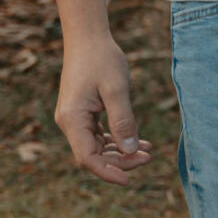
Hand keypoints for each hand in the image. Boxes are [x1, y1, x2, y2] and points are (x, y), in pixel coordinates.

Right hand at [55, 33, 151, 184]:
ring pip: (97, 147)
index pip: (87, 158)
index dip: (108, 172)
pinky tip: (139, 142)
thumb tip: (131, 152)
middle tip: (149, 157)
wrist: (88, 37)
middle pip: (93, 155)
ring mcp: (75, 118)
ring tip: (148, 151)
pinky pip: (99, 135)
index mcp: (72, 119)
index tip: (130, 180)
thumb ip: (123, 121)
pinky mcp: (83, 113)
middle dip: (121, 162)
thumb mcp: (117, 90)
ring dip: (121, 152)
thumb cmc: (102, 59)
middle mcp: (69, 122)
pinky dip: (117, 140)